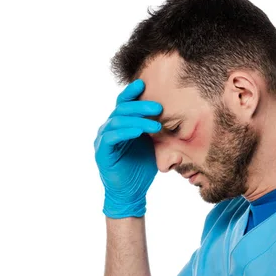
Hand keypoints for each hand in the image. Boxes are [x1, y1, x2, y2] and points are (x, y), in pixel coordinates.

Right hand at [94, 79, 162, 218]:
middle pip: (122, 109)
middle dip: (141, 106)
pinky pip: (112, 137)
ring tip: (155, 125)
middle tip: (159, 107)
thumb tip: (173, 113)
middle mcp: (109, 128)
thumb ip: (154, 129)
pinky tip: (138, 132)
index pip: (124, 103)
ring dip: (138, 121)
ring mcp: (103, 139)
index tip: (144, 83)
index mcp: (120, 124)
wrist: (131, 193)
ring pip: (118, 121)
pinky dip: (125, 132)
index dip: (132, 92)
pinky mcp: (102, 152)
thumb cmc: (141, 168)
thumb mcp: (151, 144)